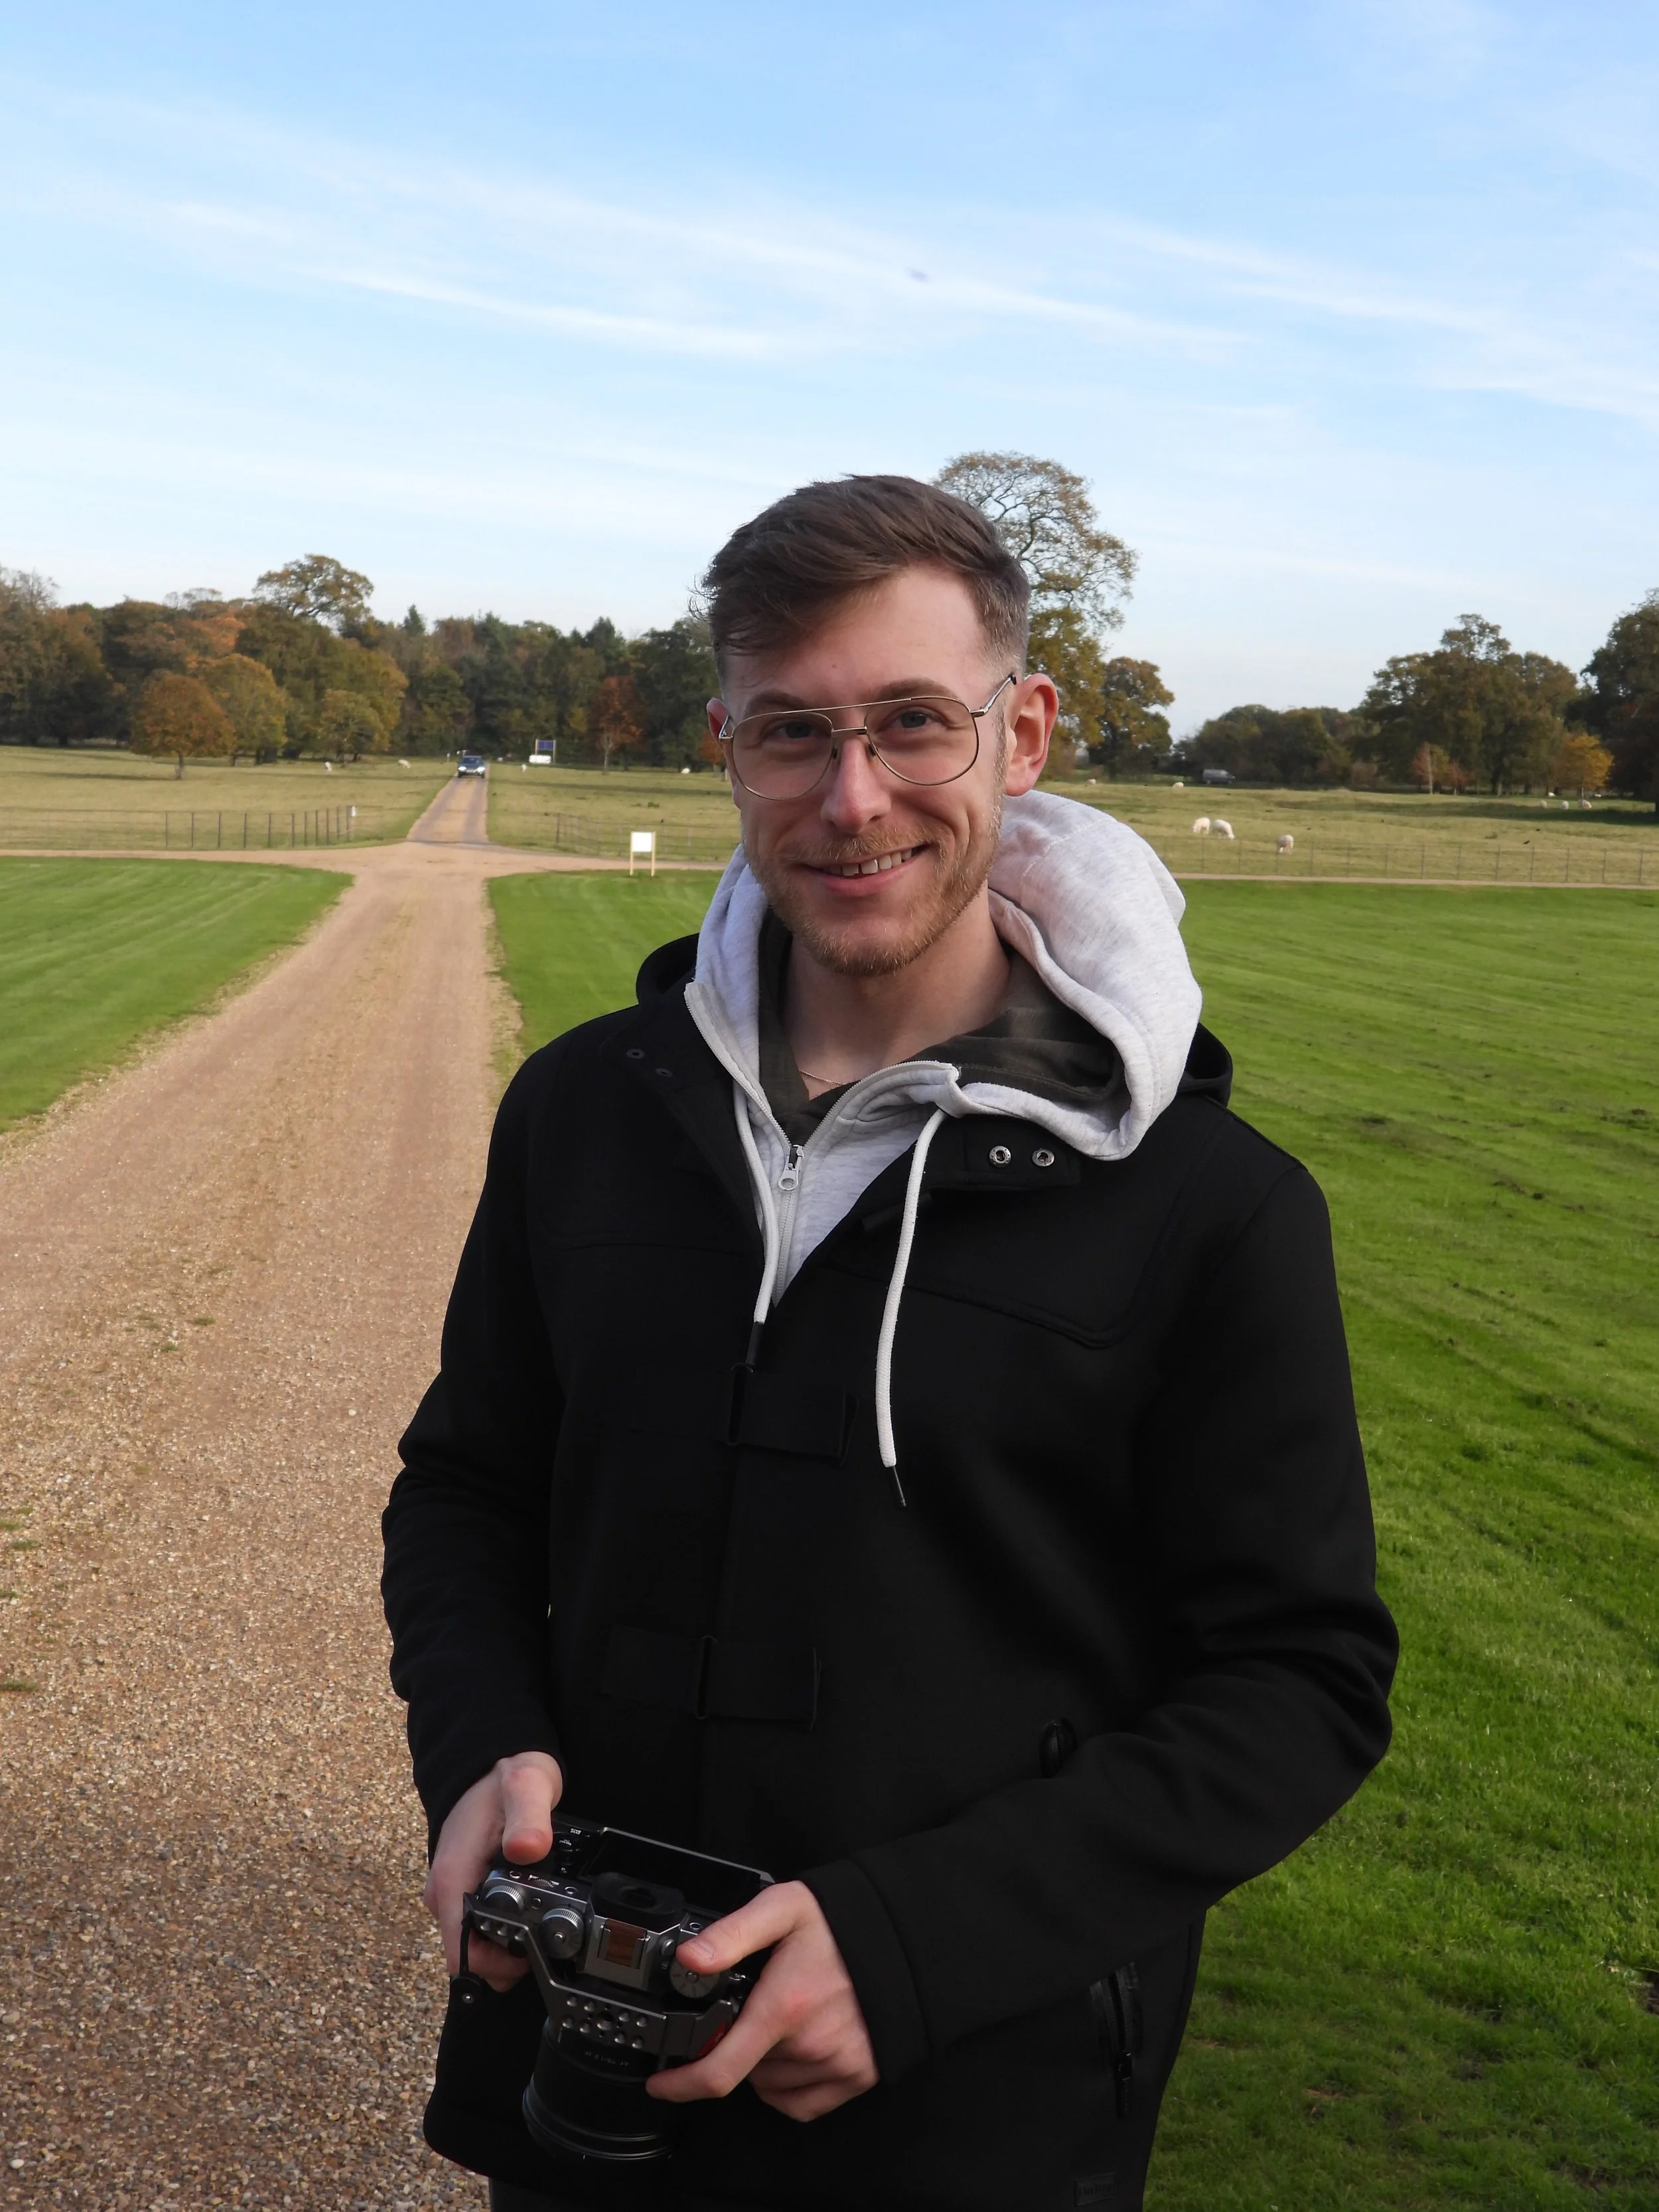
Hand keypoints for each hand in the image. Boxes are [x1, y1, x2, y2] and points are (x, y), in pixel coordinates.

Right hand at [423, 1750, 562, 1990]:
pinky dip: (504, 1928)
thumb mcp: (526, 1788)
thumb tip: (527, 1848)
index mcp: (452, 1879)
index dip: (496, 1966)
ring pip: (475, 1942)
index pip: (461, 1955)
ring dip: (508, 1943)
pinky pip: (479, 1926)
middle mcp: (444, 1893)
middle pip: (470, 1955)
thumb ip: (529, 1818)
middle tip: (547, 1932)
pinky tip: (530, 1910)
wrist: (492, 1761)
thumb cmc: (504, 1775)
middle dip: (508, 1958)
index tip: (531, 1951)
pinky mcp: (462, 1889)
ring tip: (543, 1918)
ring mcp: (452, 1893)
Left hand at [646, 1880, 876, 2122]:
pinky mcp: (858, 2076)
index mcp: (783, 2007)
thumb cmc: (841, 1922)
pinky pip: (803, 2103)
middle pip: (746, 2070)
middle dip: (737, 2044)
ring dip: (764, 2063)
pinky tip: (797, 2049)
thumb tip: (689, 1959)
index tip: (661, 2084)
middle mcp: (810, 2044)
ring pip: (772, 2085)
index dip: (682, 2084)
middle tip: (754, 2006)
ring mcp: (836, 2065)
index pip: (720, 2069)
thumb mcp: (781, 1908)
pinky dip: (790, 2085)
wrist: (901, 1936)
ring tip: (783, 2018)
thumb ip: (732, 1933)